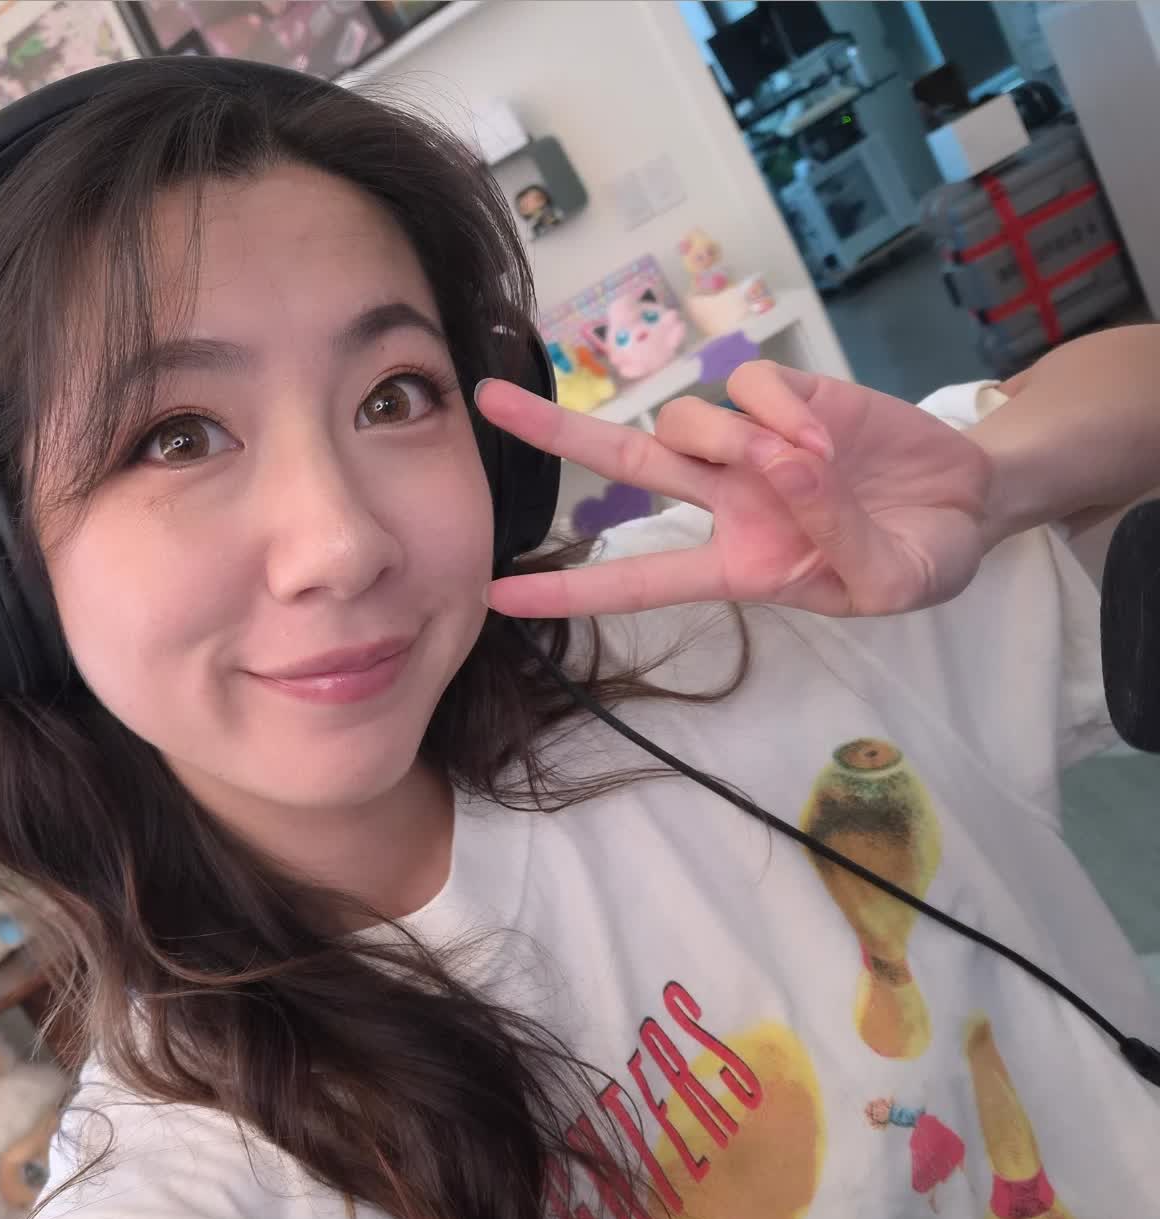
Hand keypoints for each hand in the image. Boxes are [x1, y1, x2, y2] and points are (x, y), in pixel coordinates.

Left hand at [477, 361, 993, 619]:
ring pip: (689, 421)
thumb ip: (832, 535)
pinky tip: (828, 431)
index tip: (496, 597)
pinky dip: (782, 406)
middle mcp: (727, 503)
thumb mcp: (888, 582)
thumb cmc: (919, 559)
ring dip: (736, 438)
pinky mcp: (790, 394)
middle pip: (624, 465)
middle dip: (556, 433)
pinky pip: (750, 384)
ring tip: (812, 461)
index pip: (637, 583)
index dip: (569, 594)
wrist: (970, 502)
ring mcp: (752, 444)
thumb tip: (778, 463)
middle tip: (486, 402)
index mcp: (737, 569)